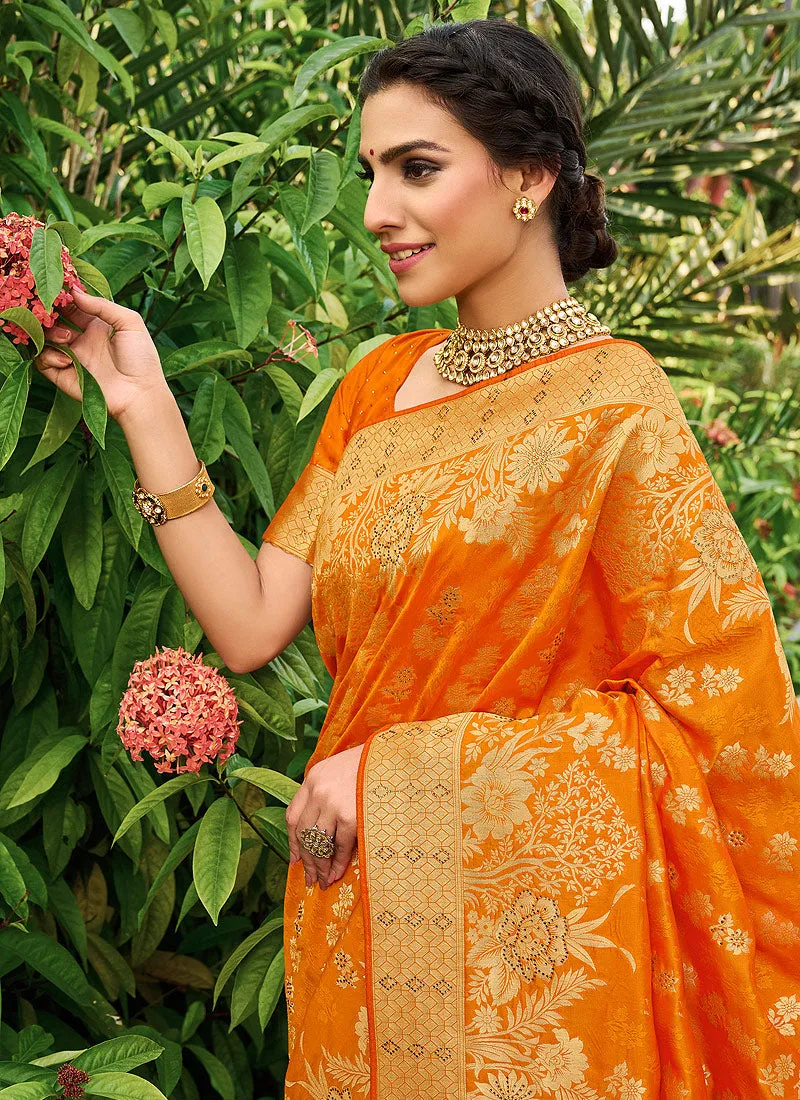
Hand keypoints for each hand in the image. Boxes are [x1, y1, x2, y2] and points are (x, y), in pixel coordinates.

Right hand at [34, 286, 169, 422]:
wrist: (140, 395)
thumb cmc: (141, 359)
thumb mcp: (130, 323)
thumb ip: (103, 305)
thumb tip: (74, 291)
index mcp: (96, 326)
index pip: (72, 306)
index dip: (63, 297)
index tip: (57, 289)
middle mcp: (81, 340)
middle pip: (54, 320)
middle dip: (50, 313)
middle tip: (51, 310)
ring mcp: (71, 357)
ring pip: (45, 338)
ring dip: (51, 333)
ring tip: (67, 338)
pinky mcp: (63, 375)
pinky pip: (43, 361)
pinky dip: (49, 356)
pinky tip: (68, 359)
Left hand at [285, 743, 365, 889]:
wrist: (395, 755)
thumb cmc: (371, 764)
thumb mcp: (340, 770)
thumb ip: (325, 791)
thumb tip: (317, 827)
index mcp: (313, 778)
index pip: (293, 815)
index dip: (292, 841)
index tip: (295, 859)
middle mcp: (318, 791)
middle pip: (303, 833)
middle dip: (306, 860)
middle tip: (310, 878)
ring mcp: (333, 804)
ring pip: (318, 843)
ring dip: (319, 866)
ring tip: (322, 880)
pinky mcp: (350, 816)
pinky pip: (339, 846)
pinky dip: (337, 864)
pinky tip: (336, 874)